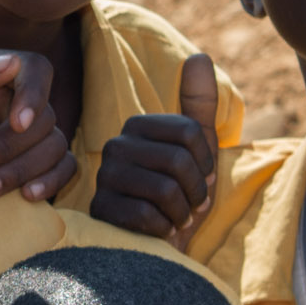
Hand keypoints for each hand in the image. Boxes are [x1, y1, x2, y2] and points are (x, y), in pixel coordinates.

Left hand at [0, 50, 77, 202]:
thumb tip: (10, 64)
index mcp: (11, 72)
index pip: (38, 71)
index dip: (34, 97)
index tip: (17, 124)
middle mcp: (32, 100)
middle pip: (45, 120)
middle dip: (6, 149)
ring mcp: (43, 131)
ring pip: (55, 148)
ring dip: (20, 171)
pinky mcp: (46, 159)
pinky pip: (65, 169)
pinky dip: (51, 182)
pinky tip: (27, 196)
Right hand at [86, 54, 220, 249]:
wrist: (157, 247)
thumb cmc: (178, 198)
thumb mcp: (197, 152)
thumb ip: (199, 106)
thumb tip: (199, 56)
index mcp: (138, 127)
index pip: (189, 131)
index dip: (206, 162)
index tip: (202, 179)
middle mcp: (115, 146)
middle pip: (178, 160)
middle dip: (196, 191)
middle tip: (191, 206)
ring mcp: (104, 177)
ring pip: (164, 188)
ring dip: (182, 212)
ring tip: (176, 218)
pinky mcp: (99, 209)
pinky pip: (146, 215)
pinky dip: (163, 230)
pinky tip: (159, 233)